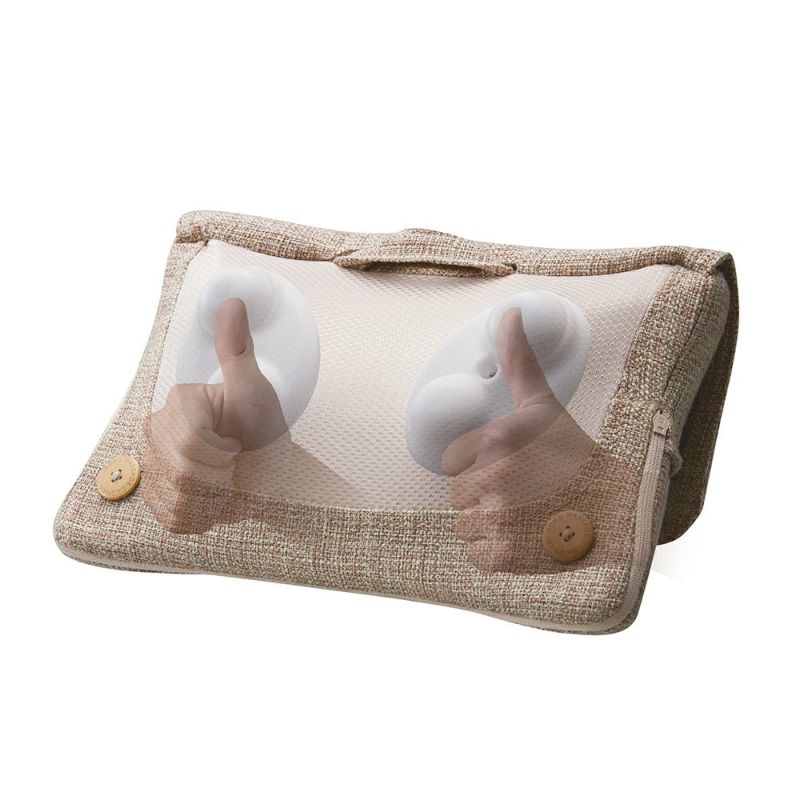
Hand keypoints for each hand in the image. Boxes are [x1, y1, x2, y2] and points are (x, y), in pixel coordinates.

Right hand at [142, 298, 288, 530]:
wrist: (268, 467)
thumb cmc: (264, 426)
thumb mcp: (257, 390)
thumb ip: (239, 350)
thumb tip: (234, 303)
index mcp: (178, 401)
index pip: (187, 438)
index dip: (220, 451)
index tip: (237, 445)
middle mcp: (156, 431)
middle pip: (179, 468)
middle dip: (218, 474)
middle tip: (234, 464)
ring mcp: (153, 465)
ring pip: (175, 495)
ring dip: (213, 497)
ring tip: (225, 482)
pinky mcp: (157, 498)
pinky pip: (171, 518)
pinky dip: (202, 517)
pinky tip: (213, 501)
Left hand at [445, 308, 593, 571]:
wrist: (615, 511)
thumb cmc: (576, 455)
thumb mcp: (544, 405)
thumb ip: (519, 362)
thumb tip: (510, 313)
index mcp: (496, 441)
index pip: (454, 463)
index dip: (479, 466)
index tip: (510, 467)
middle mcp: (494, 479)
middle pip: (460, 495)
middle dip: (485, 495)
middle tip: (523, 492)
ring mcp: (499, 520)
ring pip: (466, 525)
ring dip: (489, 524)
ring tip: (525, 515)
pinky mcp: (505, 556)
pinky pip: (477, 553)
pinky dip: (496, 551)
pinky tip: (525, 538)